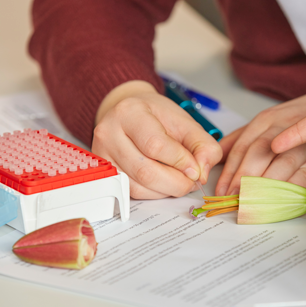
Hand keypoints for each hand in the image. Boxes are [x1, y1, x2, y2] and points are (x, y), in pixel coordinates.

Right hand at [92, 81, 221, 198]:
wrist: (131, 114)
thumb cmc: (156, 116)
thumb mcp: (185, 122)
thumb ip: (202, 145)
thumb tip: (202, 174)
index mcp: (129, 112)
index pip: (155, 145)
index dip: (180, 162)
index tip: (196, 170)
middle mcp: (109, 133)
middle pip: (145, 171)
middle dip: (176, 182)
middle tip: (192, 181)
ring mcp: (103, 155)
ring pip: (138, 186)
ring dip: (166, 190)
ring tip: (180, 180)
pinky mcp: (105, 174)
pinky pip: (132, 193)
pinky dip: (154, 193)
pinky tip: (164, 183)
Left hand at [215, 87, 305, 195]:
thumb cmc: (302, 120)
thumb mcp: (270, 123)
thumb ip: (243, 138)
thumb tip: (219, 155)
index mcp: (267, 120)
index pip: (243, 145)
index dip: (231, 169)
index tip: (221, 190)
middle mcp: (286, 127)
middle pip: (260, 152)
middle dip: (244, 178)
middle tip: (233, 199)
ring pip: (282, 164)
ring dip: (265, 187)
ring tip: (251, 204)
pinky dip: (292, 191)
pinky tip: (279, 203)